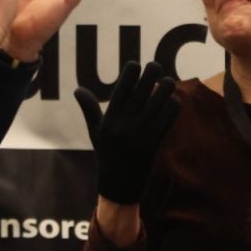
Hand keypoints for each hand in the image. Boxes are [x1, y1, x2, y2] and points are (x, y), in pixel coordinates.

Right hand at [74, 61, 181, 204]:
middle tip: (155, 67)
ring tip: (167, 82)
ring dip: (166, 86)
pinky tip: (171, 100)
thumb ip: (89, 109)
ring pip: (161, 98)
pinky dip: (173, 104)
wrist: (119, 184)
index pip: (123, 85)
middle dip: (152, 72)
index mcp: (111, 118)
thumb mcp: (95, 132)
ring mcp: (143, 131)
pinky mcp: (156, 140)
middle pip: (144, 87)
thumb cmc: (106, 154)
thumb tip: (77, 89)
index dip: (132, 70)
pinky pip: (170, 115)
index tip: (136, 65)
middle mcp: (126, 123)